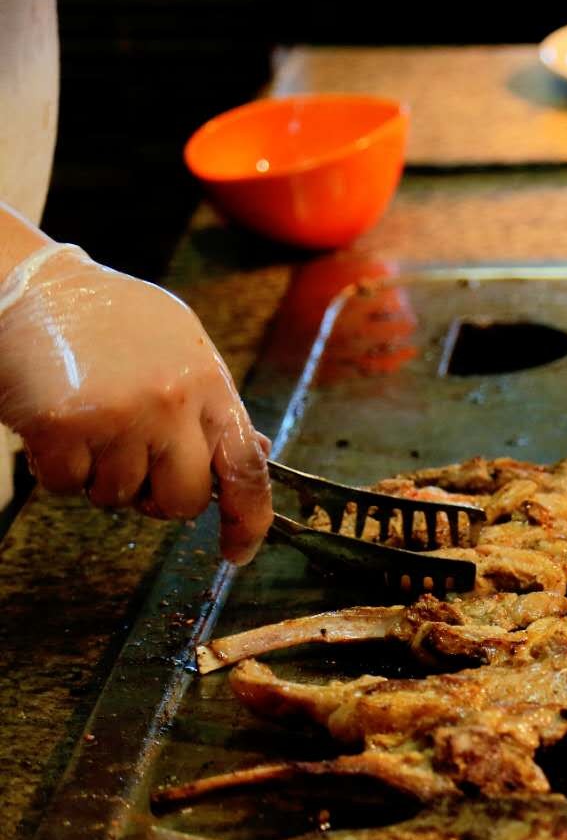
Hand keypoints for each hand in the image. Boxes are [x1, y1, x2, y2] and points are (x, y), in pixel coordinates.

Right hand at [0, 246, 271, 563]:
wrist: (39, 288)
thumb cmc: (115, 321)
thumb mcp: (184, 350)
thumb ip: (215, 406)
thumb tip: (254, 455)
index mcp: (209, 385)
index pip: (247, 467)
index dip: (248, 519)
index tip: (239, 551)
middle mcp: (171, 403)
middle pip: (184, 500)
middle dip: (159, 498)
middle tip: (136, 462)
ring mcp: (118, 416)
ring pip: (120, 498)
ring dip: (103, 476)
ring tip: (93, 423)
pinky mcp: (62, 427)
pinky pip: (68, 487)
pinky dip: (59, 469)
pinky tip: (59, 424)